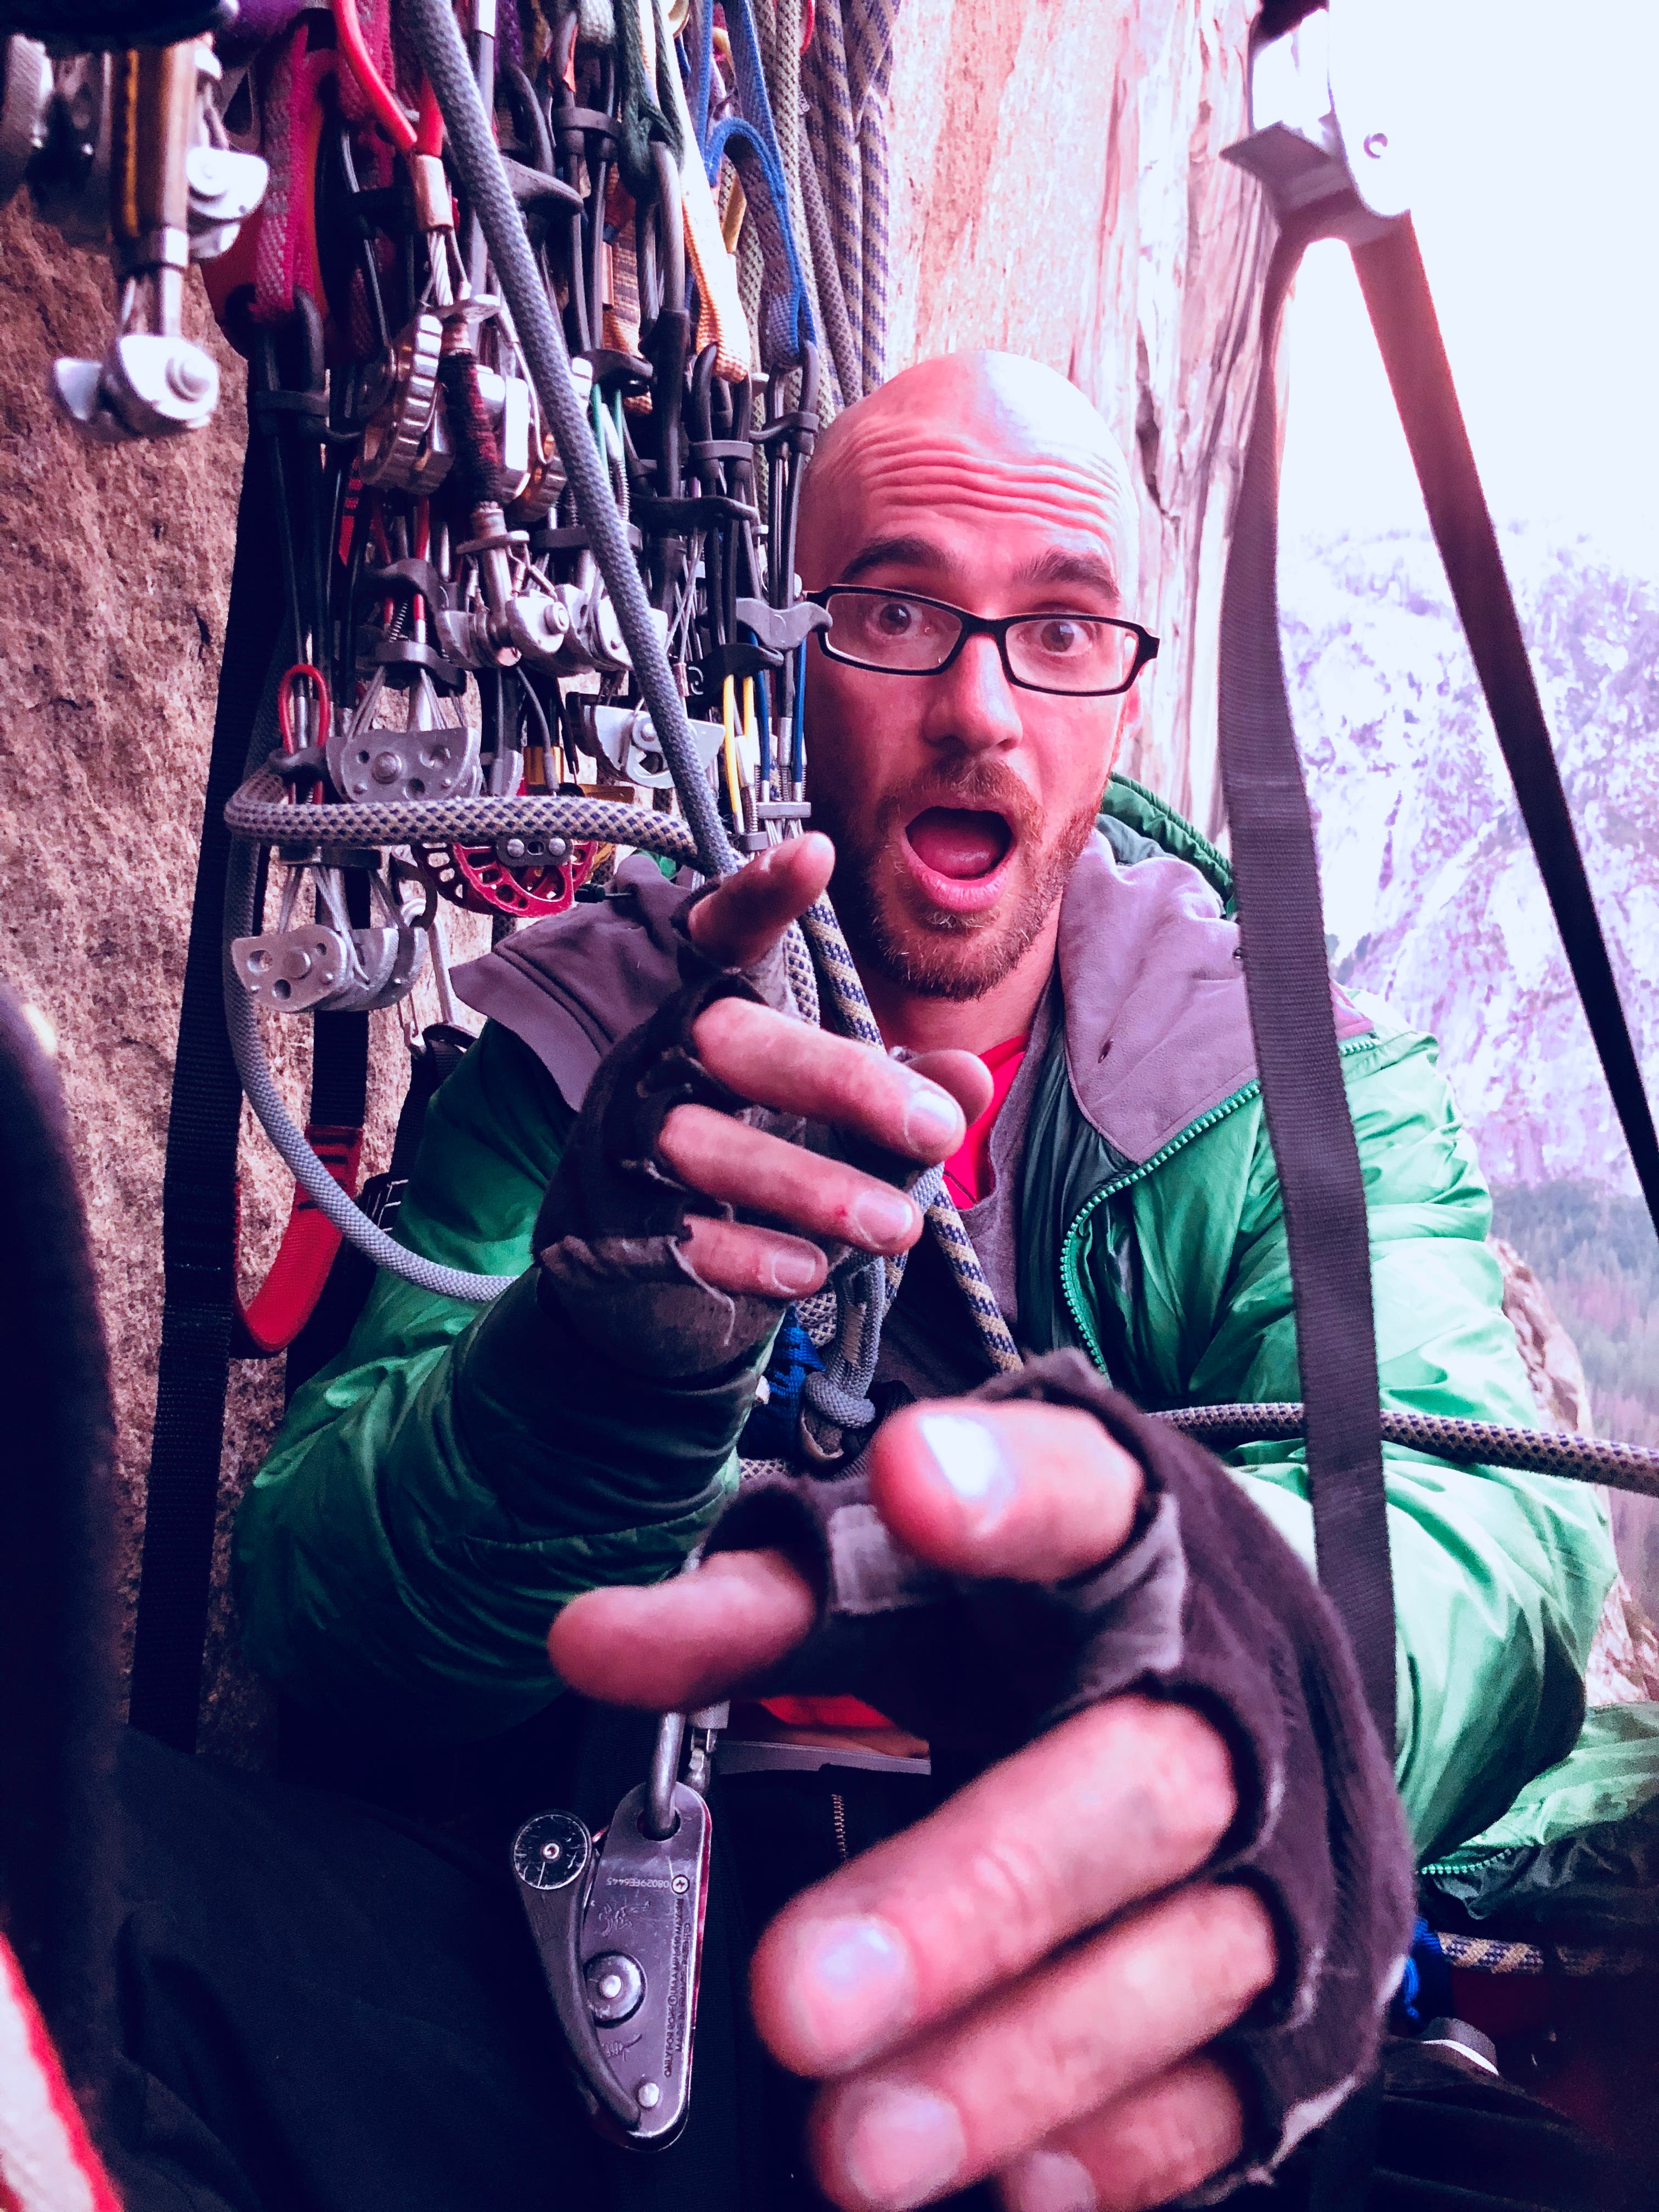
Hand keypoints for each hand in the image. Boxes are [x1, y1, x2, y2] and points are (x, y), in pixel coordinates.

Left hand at [549, 1400, 1275, 2211]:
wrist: (1262, 1666)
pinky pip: (1235, 2085)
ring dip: (1016, 2062)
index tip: (910, 1484)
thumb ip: (762, 1608)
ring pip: (1180, 1957)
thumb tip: (590, 1641)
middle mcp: (1230, 1690)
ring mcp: (1286, 1849)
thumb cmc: (1060, 1609)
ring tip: (860, 2142)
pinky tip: (1019, 2186)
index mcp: (1129, 1542)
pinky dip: (1124, 2146)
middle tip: (796, 1996)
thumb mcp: (921, 1578)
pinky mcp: (1311, 1986)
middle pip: (1134, 1783)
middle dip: (971, 1898)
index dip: (1003, 1493)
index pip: (1077, 1490)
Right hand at [667, 835, 991, 1301]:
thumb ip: (904, 1093)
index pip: (724, 935)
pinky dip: (750, 1254)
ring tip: (898, 1225)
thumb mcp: (836, 1119)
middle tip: (940, 1130)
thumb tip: (972, 1080)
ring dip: (810, 1184)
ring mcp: (627, 1140)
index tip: (813, 852)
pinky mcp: (616, 1225)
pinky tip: (811, 1269)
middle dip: (842, 1082)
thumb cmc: (757, 1155)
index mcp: (715, 1011)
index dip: (760, 894)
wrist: (639, 1267)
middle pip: (735, 1042)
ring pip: (703, 1143)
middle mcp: (662, 1060)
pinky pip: (679, 1235)